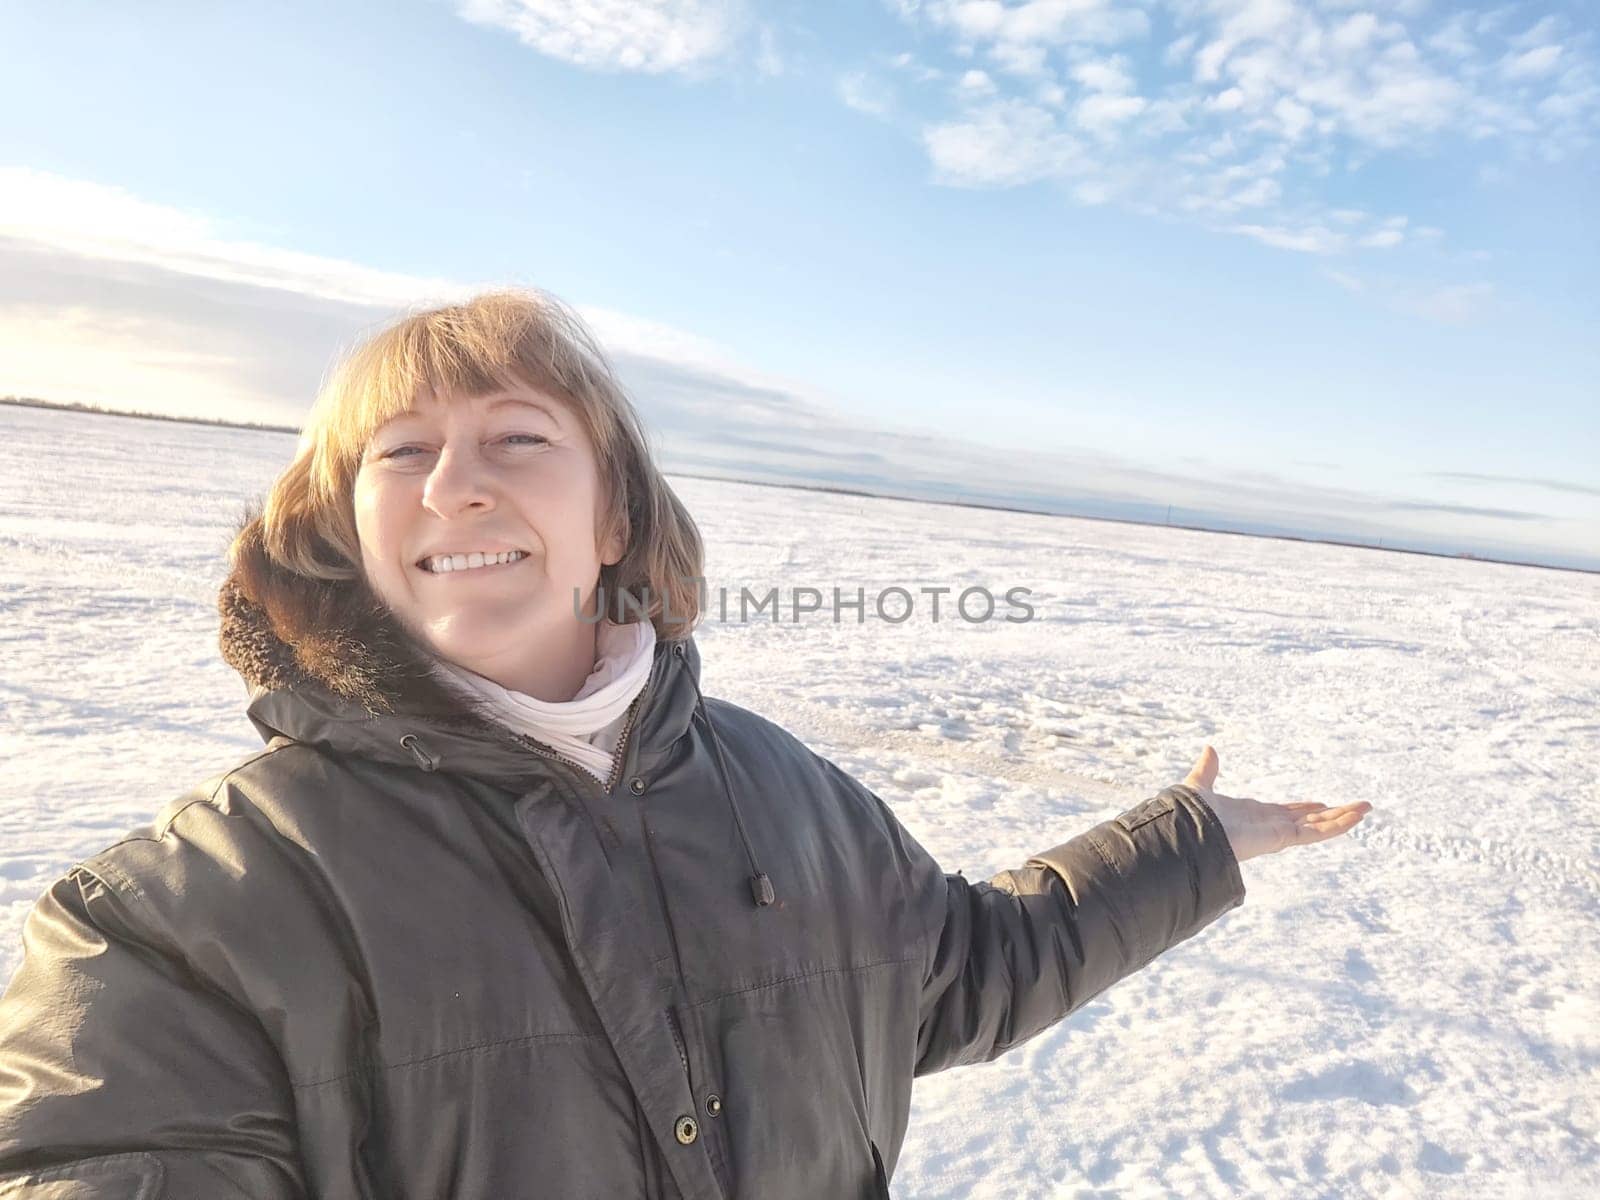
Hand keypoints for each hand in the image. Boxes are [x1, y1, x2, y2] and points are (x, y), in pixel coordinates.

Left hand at [1182, 745, 1370, 862]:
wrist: (1185, 834)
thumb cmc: (1188, 815)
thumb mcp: (1200, 785)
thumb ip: (1207, 770)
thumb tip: (1209, 749)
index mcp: (1250, 816)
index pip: (1284, 812)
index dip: (1302, 808)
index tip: (1318, 803)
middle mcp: (1267, 826)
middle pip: (1307, 819)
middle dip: (1330, 813)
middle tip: (1354, 808)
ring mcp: (1277, 834)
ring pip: (1318, 825)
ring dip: (1342, 817)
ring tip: (1366, 808)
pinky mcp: (1282, 838)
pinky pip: (1316, 832)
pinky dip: (1337, 824)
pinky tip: (1357, 816)